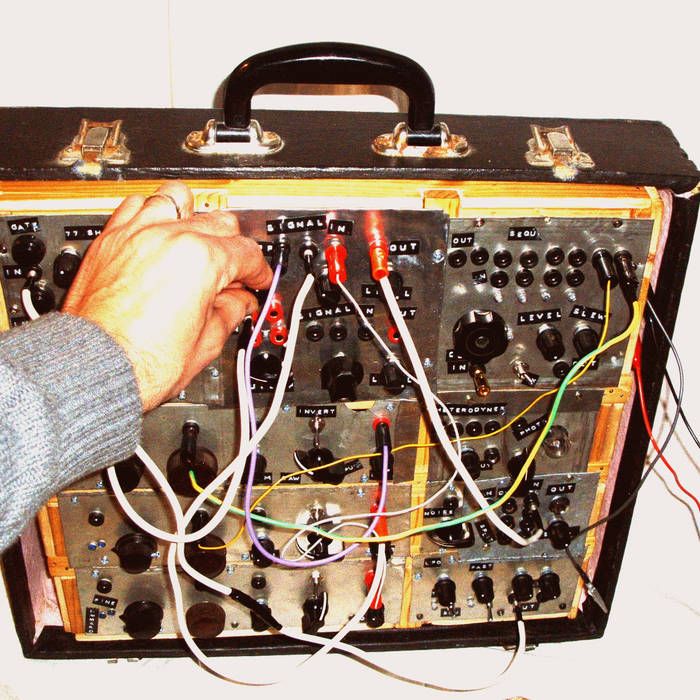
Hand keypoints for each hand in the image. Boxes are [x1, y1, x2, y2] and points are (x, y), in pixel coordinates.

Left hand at [62, 182, 271, 410]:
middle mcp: (169, 236)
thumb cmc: (142, 361)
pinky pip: (136, 205)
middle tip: (233, 272)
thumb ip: (230, 312)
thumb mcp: (207, 342)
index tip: (258, 281)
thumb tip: (239, 302)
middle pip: (220, 222)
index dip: (259, 272)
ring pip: (178, 198)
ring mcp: (137, 233)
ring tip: (196, 238)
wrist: (96, 367)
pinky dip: (153, 214)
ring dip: (194, 217)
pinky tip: (159, 234)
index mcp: (201, 259)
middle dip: (234, 247)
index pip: (247, 253)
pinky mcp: (111, 239)